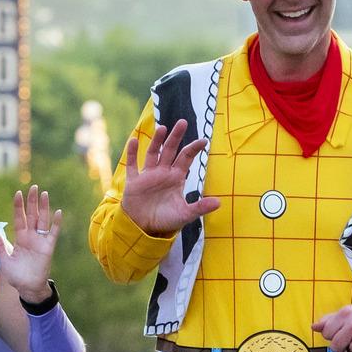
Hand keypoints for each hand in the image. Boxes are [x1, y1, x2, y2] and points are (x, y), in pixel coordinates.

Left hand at [0, 187, 61, 298]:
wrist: (27, 288)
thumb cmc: (15, 275)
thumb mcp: (4, 260)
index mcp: (19, 238)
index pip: (19, 218)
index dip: (18, 206)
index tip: (18, 193)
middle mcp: (30, 237)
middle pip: (31, 215)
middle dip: (32, 201)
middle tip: (34, 187)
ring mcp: (40, 241)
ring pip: (42, 220)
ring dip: (44, 207)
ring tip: (45, 194)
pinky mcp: (48, 248)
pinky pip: (53, 233)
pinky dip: (56, 224)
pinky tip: (58, 212)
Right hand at [120, 119, 220, 236]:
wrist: (144, 228)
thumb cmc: (165, 220)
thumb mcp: (184, 214)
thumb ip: (200, 207)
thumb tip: (219, 203)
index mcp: (176, 178)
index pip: (186, 158)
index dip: (194, 149)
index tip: (203, 141)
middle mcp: (163, 172)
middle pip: (170, 150)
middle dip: (176, 137)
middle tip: (183, 122)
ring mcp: (148, 175)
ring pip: (153, 153)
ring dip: (157, 141)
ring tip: (162, 128)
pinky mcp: (134, 181)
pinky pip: (132, 165)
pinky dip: (132, 153)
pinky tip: (133, 141)